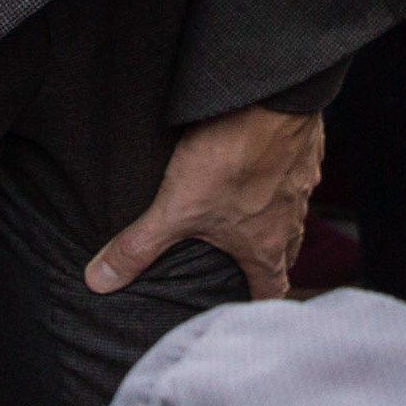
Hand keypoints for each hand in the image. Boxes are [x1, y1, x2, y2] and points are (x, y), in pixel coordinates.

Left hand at [84, 105, 322, 302]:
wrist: (273, 97)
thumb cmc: (233, 156)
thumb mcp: (175, 207)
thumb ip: (138, 246)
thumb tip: (101, 280)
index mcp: (263, 245)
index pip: (271, 289)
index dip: (258, 302)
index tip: (247, 307)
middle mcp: (290, 220)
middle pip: (286, 253)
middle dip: (267, 262)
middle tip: (244, 266)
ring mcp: (302, 185)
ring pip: (292, 214)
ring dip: (273, 218)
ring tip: (246, 215)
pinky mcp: (304, 152)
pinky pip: (296, 175)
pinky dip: (279, 178)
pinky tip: (259, 165)